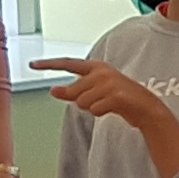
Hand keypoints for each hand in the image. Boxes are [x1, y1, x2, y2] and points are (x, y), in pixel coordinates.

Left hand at [43, 55, 171, 130]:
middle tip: (99, 100)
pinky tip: (112, 109)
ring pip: (83, 102)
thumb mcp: (94, 92)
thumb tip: (53, 90)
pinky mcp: (115, 95)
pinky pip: (94, 110)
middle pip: (74, 91)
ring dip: (93, 108)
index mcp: (96, 67)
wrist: (146, 108)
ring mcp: (109, 83)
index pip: (68, 64)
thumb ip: (73, 91)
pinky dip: (101, 113)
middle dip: (82, 100)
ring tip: (107, 104)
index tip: (32, 64)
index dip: (49, 64)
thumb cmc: (119, 98)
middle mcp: (101, 71)